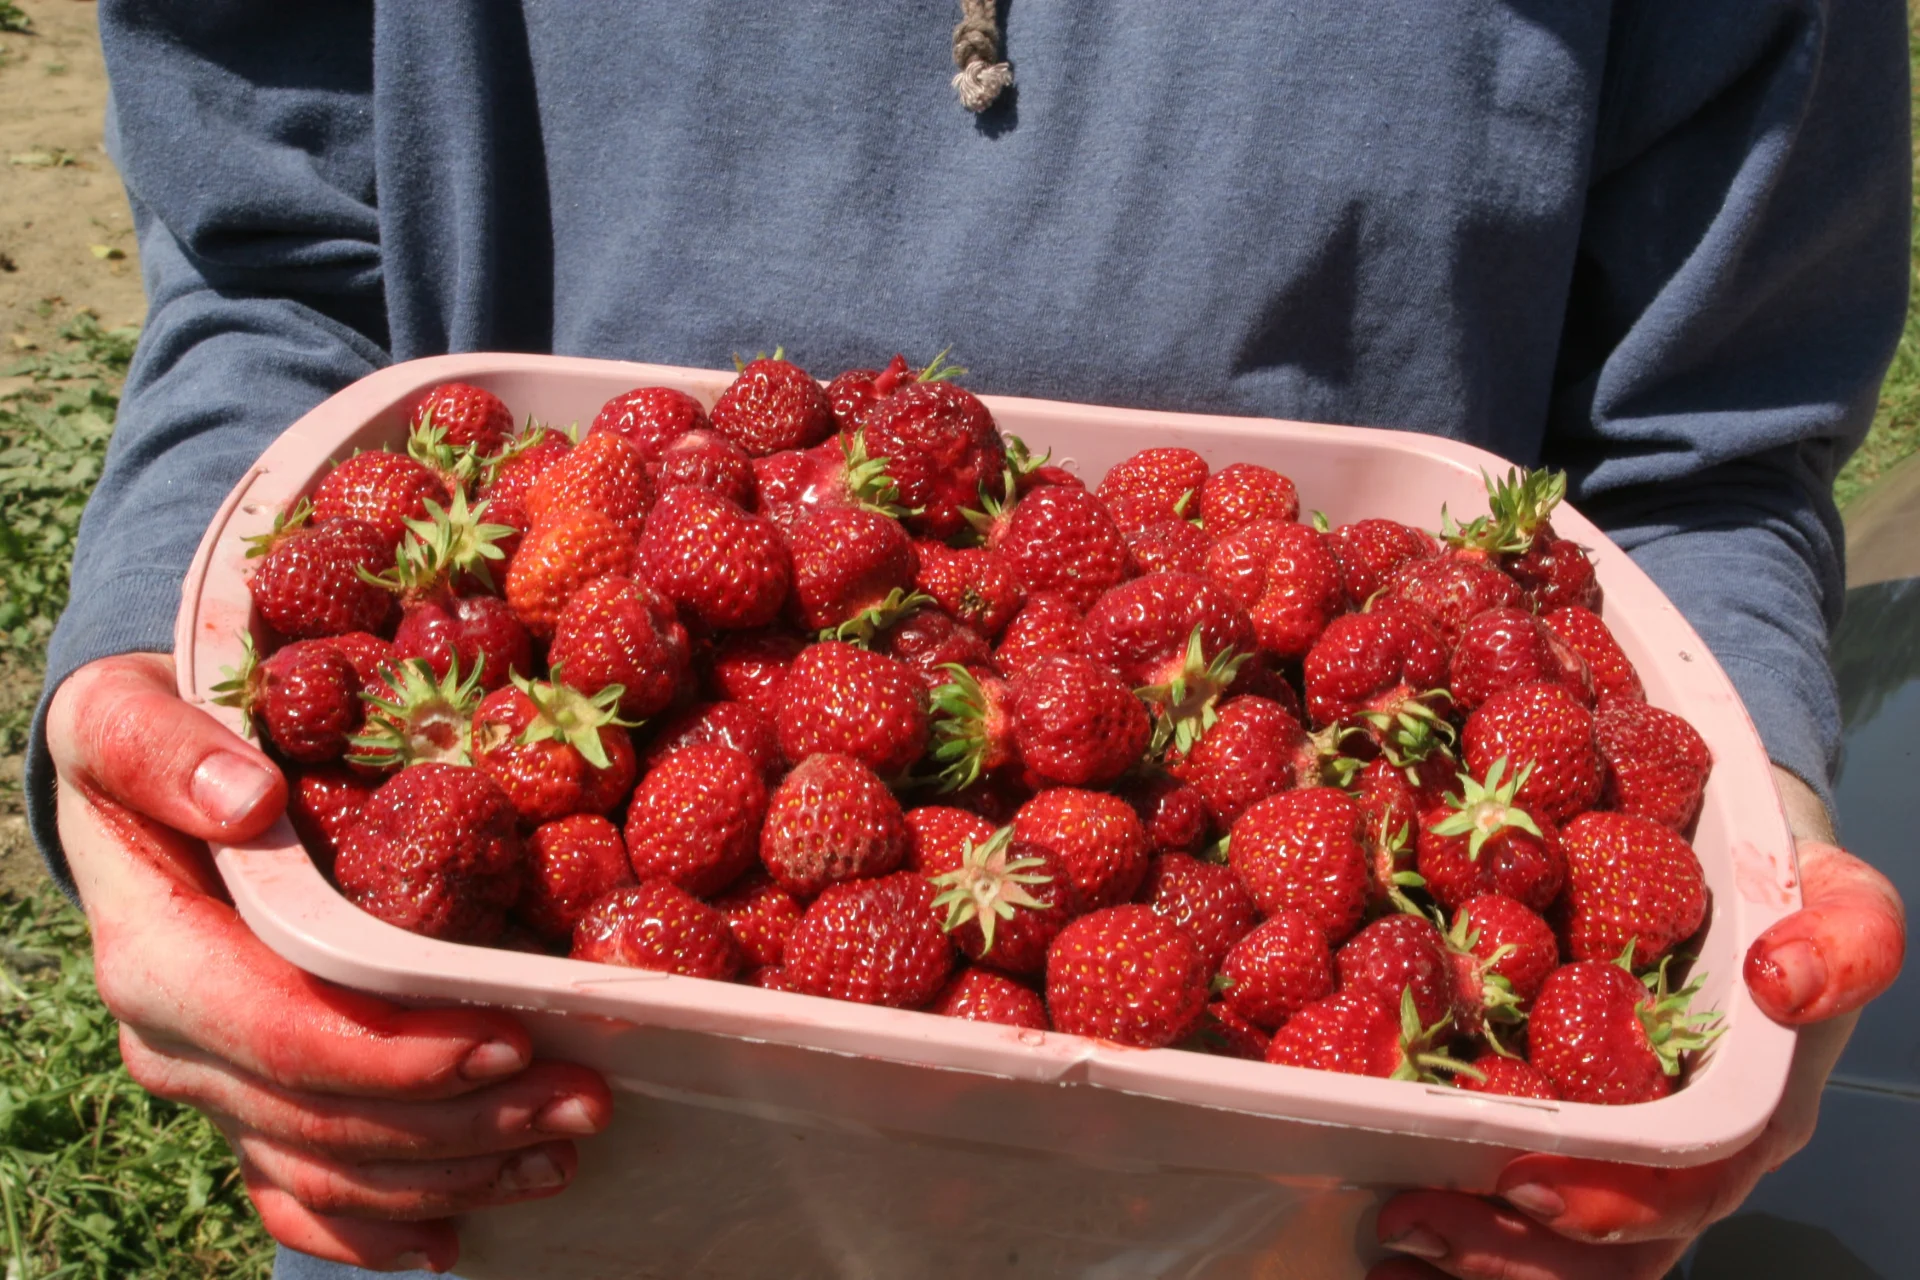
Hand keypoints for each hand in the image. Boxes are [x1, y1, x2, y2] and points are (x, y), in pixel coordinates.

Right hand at [49, 653, 611, 1273]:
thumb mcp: (126, 713)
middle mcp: (180, 1040)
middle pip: (328, 1117)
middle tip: (587, 1099)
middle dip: (463, 1122)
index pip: (284, 1033)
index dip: (399, 1054)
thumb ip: (163, 747)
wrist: (141, 786)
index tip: (511, 1038)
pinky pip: (302, 1195)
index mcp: (158, 954)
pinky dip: (378, 1228)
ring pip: (332, 1168)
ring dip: (453, 1173)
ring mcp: (215, 1084)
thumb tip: (245, 802)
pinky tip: (457, 1239)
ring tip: (565, 1149)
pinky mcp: (249, 1100)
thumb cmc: (155, 740)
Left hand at [1368, 768, 1904, 1279]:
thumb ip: (1848, 933)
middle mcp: (1681, 1150)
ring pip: (1552, 1245)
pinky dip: (1450, 1213)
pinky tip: (1372, 1203)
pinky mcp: (1556, 1116)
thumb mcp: (1839, 892)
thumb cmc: (1780, 884)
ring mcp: (1616, 1143)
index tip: (1519, 1186)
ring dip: (1468, 1252)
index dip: (1606, 1203)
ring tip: (1385, 1230)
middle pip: (1605, 1247)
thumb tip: (1783, 984)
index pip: (1684, 1192)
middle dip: (1506, 1254)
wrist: (1728, 858)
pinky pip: (1505, 1191)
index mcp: (1749, 1114)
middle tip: (1407, 1220)